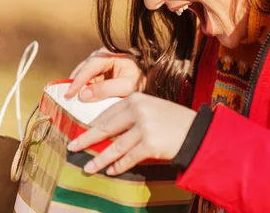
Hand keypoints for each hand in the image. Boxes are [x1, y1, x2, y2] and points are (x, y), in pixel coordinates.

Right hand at [65, 47, 145, 100]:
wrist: (149, 77)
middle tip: (65, 101)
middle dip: (74, 85)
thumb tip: (83, 95)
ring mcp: (98, 64)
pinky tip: (79, 102)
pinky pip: (87, 82)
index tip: (68, 94)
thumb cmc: (140, 79)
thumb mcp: (127, 86)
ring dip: (78, 89)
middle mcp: (100, 56)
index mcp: (108, 54)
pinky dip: (83, 91)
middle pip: (82, 71)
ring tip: (69, 103)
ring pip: (83, 77)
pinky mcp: (98, 73)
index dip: (77, 81)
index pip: (89, 67)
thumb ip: (106, 89)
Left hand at [67, 92, 196, 175]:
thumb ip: (131, 116)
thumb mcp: (151, 109)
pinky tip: (111, 171)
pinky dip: (119, 166)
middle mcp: (138, 110)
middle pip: (106, 128)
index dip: (93, 124)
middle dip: (87, 139)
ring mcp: (144, 127)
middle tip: (72, 147)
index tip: (81, 131)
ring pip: (115, 146)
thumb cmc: (173, 121)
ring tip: (88, 168)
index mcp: (136, 97)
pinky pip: (129, 158)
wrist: (197, 131)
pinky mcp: (150, 144)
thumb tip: (105, 132)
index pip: (108, 112)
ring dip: (100, 159)